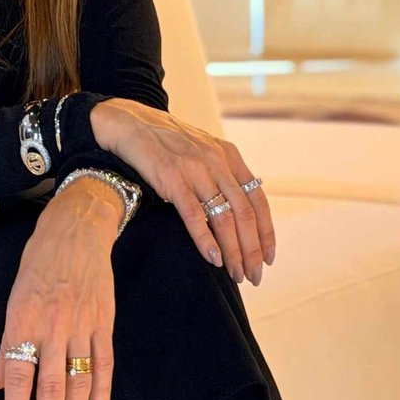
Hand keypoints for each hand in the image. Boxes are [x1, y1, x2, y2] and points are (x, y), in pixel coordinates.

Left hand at [0, 180, 121, 399]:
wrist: (76, 228)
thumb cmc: (38, 263)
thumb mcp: (13, 300)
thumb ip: (6, 348)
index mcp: (24, 321)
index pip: (19, 377)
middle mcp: (53, 326)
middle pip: (51, 387)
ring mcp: (82, 324)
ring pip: (79, 381)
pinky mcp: (105, 321)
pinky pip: (104, 362)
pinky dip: (102, 390)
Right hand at [91, 98, 275, 284]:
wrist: (131, 123)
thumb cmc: (166, 143)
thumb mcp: (203, 150)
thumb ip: (222, 174)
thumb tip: (239, 211)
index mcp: (229, 156)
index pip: (258, 200)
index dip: (266, 232)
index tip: (268, 258)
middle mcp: (217, 162)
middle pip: (245, 214)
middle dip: (252, 250)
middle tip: (253, 276)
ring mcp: (195, 170)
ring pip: (224, 217)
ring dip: (233, 251)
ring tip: (236, 274)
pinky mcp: (172, 179)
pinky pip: (195, 214)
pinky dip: (206, 240)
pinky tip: (213, 259)